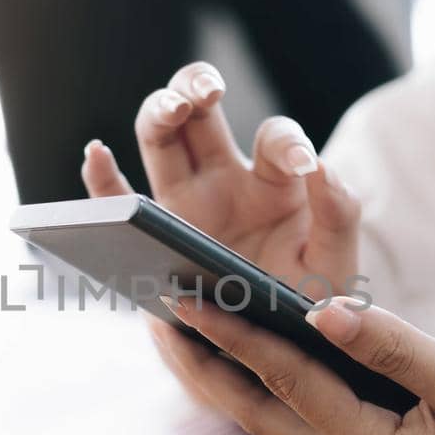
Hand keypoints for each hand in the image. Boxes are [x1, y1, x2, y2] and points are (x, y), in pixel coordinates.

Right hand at [80, 61, 359, 299]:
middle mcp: (225, 179)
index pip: (274, 140)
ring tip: (171, 109)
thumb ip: (338, 214)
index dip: (285, 142)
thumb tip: (318, 165)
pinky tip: (96, 154)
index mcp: (274, 183)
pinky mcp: (153, 230)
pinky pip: (118, 198)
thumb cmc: (309, 302)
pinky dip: (101, 176)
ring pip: (159, 135)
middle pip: (200, 111)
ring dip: (158, 109)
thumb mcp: (335, 263)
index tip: (298, 162)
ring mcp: (185, 200)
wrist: (271, 349)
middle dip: (197, 85)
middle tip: (207, 92)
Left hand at [156, 296, 434, 434]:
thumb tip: (325, 309)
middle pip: (259, 414)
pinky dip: (280, 389)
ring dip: (236, 380)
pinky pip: (313, 422)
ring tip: (196, 334)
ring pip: (281, 423)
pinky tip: (271, 356)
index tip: (185, 300)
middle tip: (162, 321)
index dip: (233, 335)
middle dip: (207, 368)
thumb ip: (394, 345)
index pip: (285, 382)